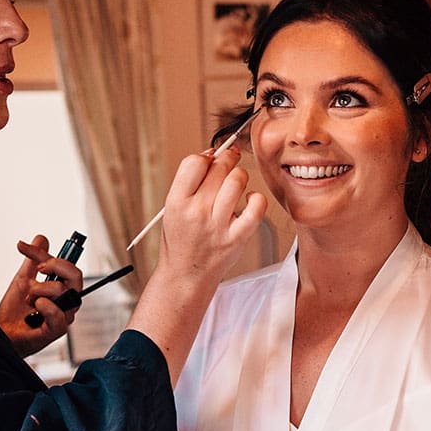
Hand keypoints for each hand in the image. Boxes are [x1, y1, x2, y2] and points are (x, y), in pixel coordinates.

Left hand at [0, 235, 84, 356]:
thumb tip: (41, 238)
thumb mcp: (23, 280)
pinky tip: (34, 306)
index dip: (44, 254)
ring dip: (40, 290)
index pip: (65, 266)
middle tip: (37, 268)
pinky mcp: (56, 330)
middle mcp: (67, 302)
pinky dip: (44, 305)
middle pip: (76, 275)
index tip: (23, 247)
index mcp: (63, 290)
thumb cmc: (15, 311)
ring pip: (62, 291)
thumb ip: (33, 260)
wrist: (2, 332)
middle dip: (55, 265)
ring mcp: (63, 317)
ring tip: (29, 299)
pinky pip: (58, 314)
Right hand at [156, 146, 266, 287]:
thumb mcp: (173, 208)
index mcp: (176, 202)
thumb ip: (189, 182)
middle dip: (227, 160)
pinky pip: (256, 207)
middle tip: (229, 162)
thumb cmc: (181, 239)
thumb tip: (212, 154)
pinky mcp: (237, 237)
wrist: (186, 276)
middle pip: (218, 168)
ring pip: (237, 181)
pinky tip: (249, 201)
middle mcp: (197, 212)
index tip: (212, 158)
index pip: (194, 162)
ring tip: (236, 183)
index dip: (206, 156)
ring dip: (240, 176)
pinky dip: (256, 198)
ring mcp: (218, 226)